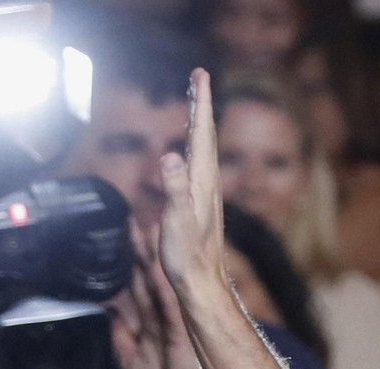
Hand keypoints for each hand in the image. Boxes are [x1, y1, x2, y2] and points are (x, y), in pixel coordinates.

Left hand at [113, 223, 214, 368]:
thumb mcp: (131, 363)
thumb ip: (121, 339)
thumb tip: (111, 314)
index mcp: (150, 322)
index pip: (137, 286)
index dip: (128, 263)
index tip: (121, 239)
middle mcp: (162, 313)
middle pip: (147, 275)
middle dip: (139, 248)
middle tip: (132, 218)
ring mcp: (173, 316)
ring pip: (159, 279)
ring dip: (151, 253)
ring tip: (145, 225)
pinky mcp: (181, 323)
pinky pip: (169, 295)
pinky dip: (163, 276)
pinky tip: (158, 259)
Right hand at [156, 69, 231, 304]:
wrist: (201, 283)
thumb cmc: (187, 256)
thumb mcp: (177, 220)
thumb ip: (174, 188)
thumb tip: (170, 156)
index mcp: (202, 180)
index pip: (202, 132)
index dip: (201, 101)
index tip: (201, 74)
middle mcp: (208, 182)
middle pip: (206, 134)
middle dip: (201, 104)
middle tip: (198, 77)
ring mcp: (206, 193)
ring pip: (204, 148)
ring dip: (199, 122)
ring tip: (194, 103)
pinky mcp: (201, 204)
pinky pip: (198, 164)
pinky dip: (194, 146)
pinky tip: (189, 151)